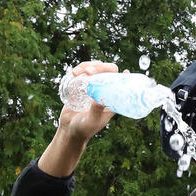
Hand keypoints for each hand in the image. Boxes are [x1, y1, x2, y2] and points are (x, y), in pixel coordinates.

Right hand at [39, 61, 118, 176]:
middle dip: (99, 67)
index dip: (124, 77)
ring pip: (94, 69)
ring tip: (77, 72)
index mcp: (111, 99)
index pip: (120, 84)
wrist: (69, 130)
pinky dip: (79, 70)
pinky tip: (74, 73)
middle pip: (106, 71)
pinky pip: (82, 73)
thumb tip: (99, 99)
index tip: (126, 72)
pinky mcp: (80, 86)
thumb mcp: (92, 121)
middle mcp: (103, 91)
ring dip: (87, 66)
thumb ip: (96, 111)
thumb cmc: (84, 129)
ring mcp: (91, 87)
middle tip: (89, 72)